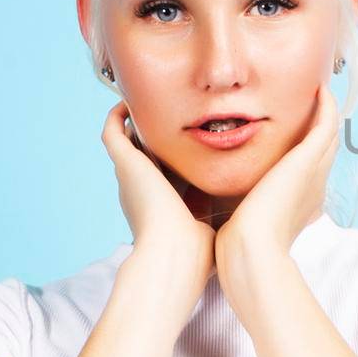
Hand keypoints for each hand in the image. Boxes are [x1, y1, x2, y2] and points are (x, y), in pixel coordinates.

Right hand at [101, 101, 216, 287]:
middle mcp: (138, 189)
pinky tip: (132, 100)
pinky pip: (112, 132)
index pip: (162, 172)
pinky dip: (118, 116)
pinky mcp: (124, 165)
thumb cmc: (196, 255)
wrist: (174, 257)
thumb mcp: (212, 227)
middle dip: (154, 135)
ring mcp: (128, 176)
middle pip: (142, 154)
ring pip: (124, 141)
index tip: (191, 139)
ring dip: (134, 122)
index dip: (172, 155)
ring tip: (150, 99)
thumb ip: (222, 214)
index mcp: (158, 204)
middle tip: (173, 111)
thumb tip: (244, 211)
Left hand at [217, 84, 340, 262]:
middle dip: (322, 126)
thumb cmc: (239, 244)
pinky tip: (319, 89)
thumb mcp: (240, 222)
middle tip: (314, 103)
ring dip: (328, 111)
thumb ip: (234, 208)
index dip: (307, 149)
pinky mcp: (309, 160)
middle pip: (326, 149)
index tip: (295, 133)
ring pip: (331, 135)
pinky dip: (327, 106)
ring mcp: (316, 173)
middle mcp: (314, 186)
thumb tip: (208, 204)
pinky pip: (327, 124)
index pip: (311, 169)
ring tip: (319, 91)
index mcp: (301, 202)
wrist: (251, 250)